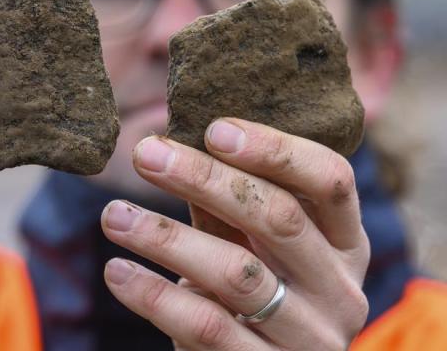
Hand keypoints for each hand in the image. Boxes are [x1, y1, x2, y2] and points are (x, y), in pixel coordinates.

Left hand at [101, 119, 369, 349]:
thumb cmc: (250, 294)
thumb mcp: (252, 246)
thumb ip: (229, 202)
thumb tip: (170, 142)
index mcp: (344, 243)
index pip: (332, 181)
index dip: (276, 150)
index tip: (213, 129)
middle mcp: (339, 289)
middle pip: (279, 218)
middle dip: (205, 178)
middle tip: (145, 153)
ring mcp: (310, 337)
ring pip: (236, 273)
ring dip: (165, 237)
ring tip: (113, 215)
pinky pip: (206, 326)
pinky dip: (155, 296)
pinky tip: (117, 270)